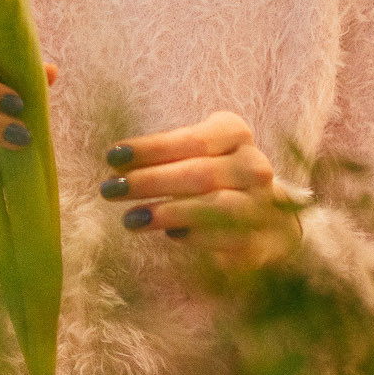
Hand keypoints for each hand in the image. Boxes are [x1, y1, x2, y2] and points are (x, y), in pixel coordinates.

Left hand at [100, 111, 297, 262]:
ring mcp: (261, 204)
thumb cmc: (211, 176)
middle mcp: (254, 166)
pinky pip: (227, 237)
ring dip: (169, 211)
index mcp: (234, 134)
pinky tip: (171, 235)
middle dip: (149, 181)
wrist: (263, 218)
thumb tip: (117, 163)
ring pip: (216, 206)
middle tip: (110, 189)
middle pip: (199, 173)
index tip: (113, 156)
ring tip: (131, 218)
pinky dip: (197, 235)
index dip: (150, 148)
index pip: (191, 139)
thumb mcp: (191, 154)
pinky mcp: (259, 240)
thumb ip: (162, 156)